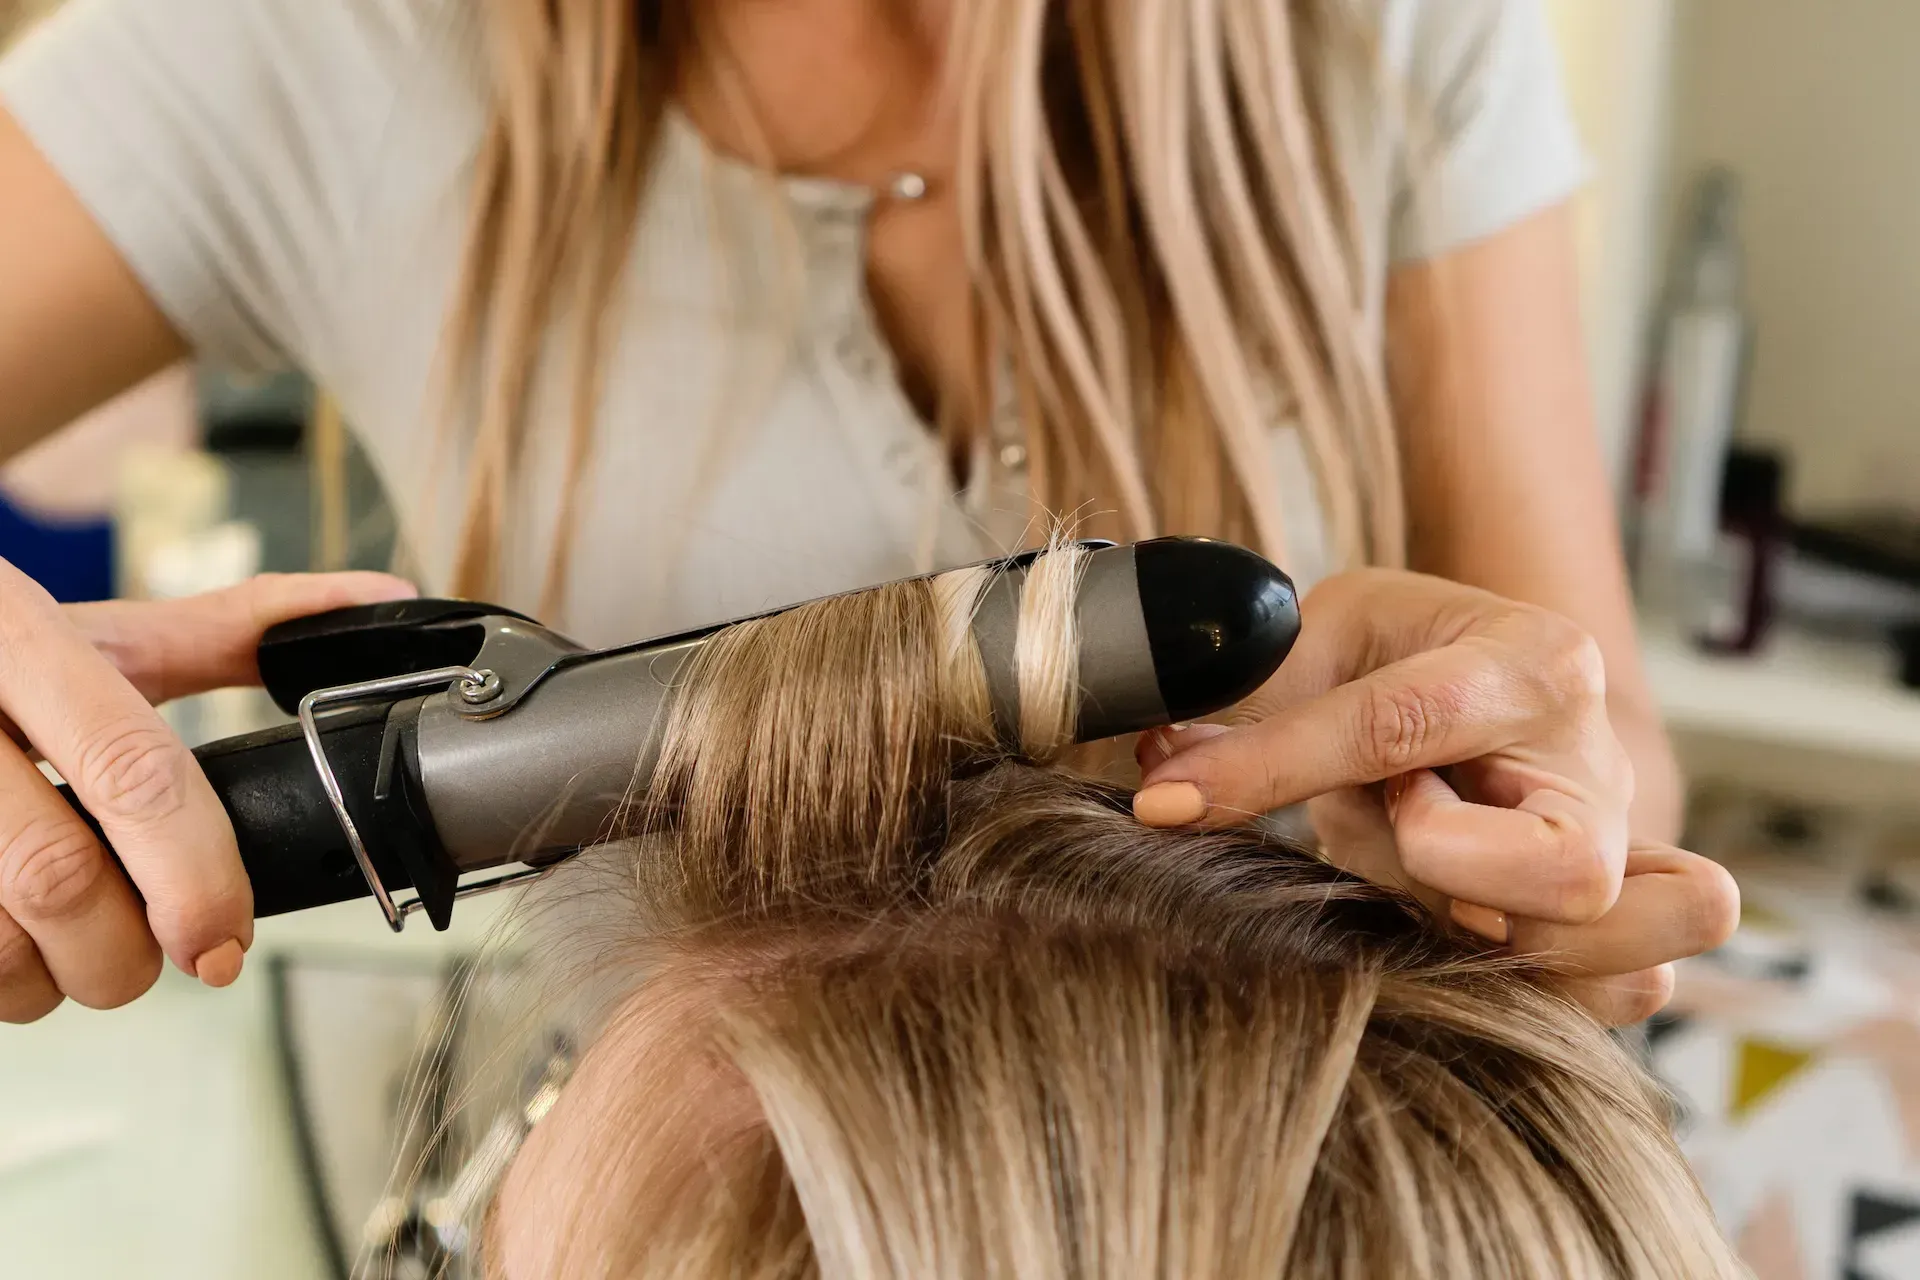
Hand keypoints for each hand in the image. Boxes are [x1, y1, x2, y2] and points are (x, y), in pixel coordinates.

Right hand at [0, 564, 416, 1022]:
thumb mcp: (90, 625)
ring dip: (44, 983)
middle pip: (57, 882)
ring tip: (70, 954)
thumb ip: (234, 624)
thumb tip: (381, 598)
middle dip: (124, 955)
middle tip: (155, 956)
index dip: (195, 876)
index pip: (134, 773)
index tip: (225, 945)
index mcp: (19, 639)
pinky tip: (2, 946)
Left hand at [1132, 568, 1738, 1024]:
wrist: (1476, 674)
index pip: (1398, 728)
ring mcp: (1626, 851)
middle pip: (1572, 872)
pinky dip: (1543, 989)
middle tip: (1397, 824)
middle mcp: (1597, 761)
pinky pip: (1624, 991)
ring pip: (1624, 954)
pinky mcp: (1620, 920)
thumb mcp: (1318, 644)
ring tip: (1437, 887)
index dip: (1271, 769)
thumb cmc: (1395, 655)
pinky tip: (1463, 939)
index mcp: (1529, 661)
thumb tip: (1161, 788)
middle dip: (1449, 872)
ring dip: (1503, 943)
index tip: (1169, 801)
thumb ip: (1245, 710)